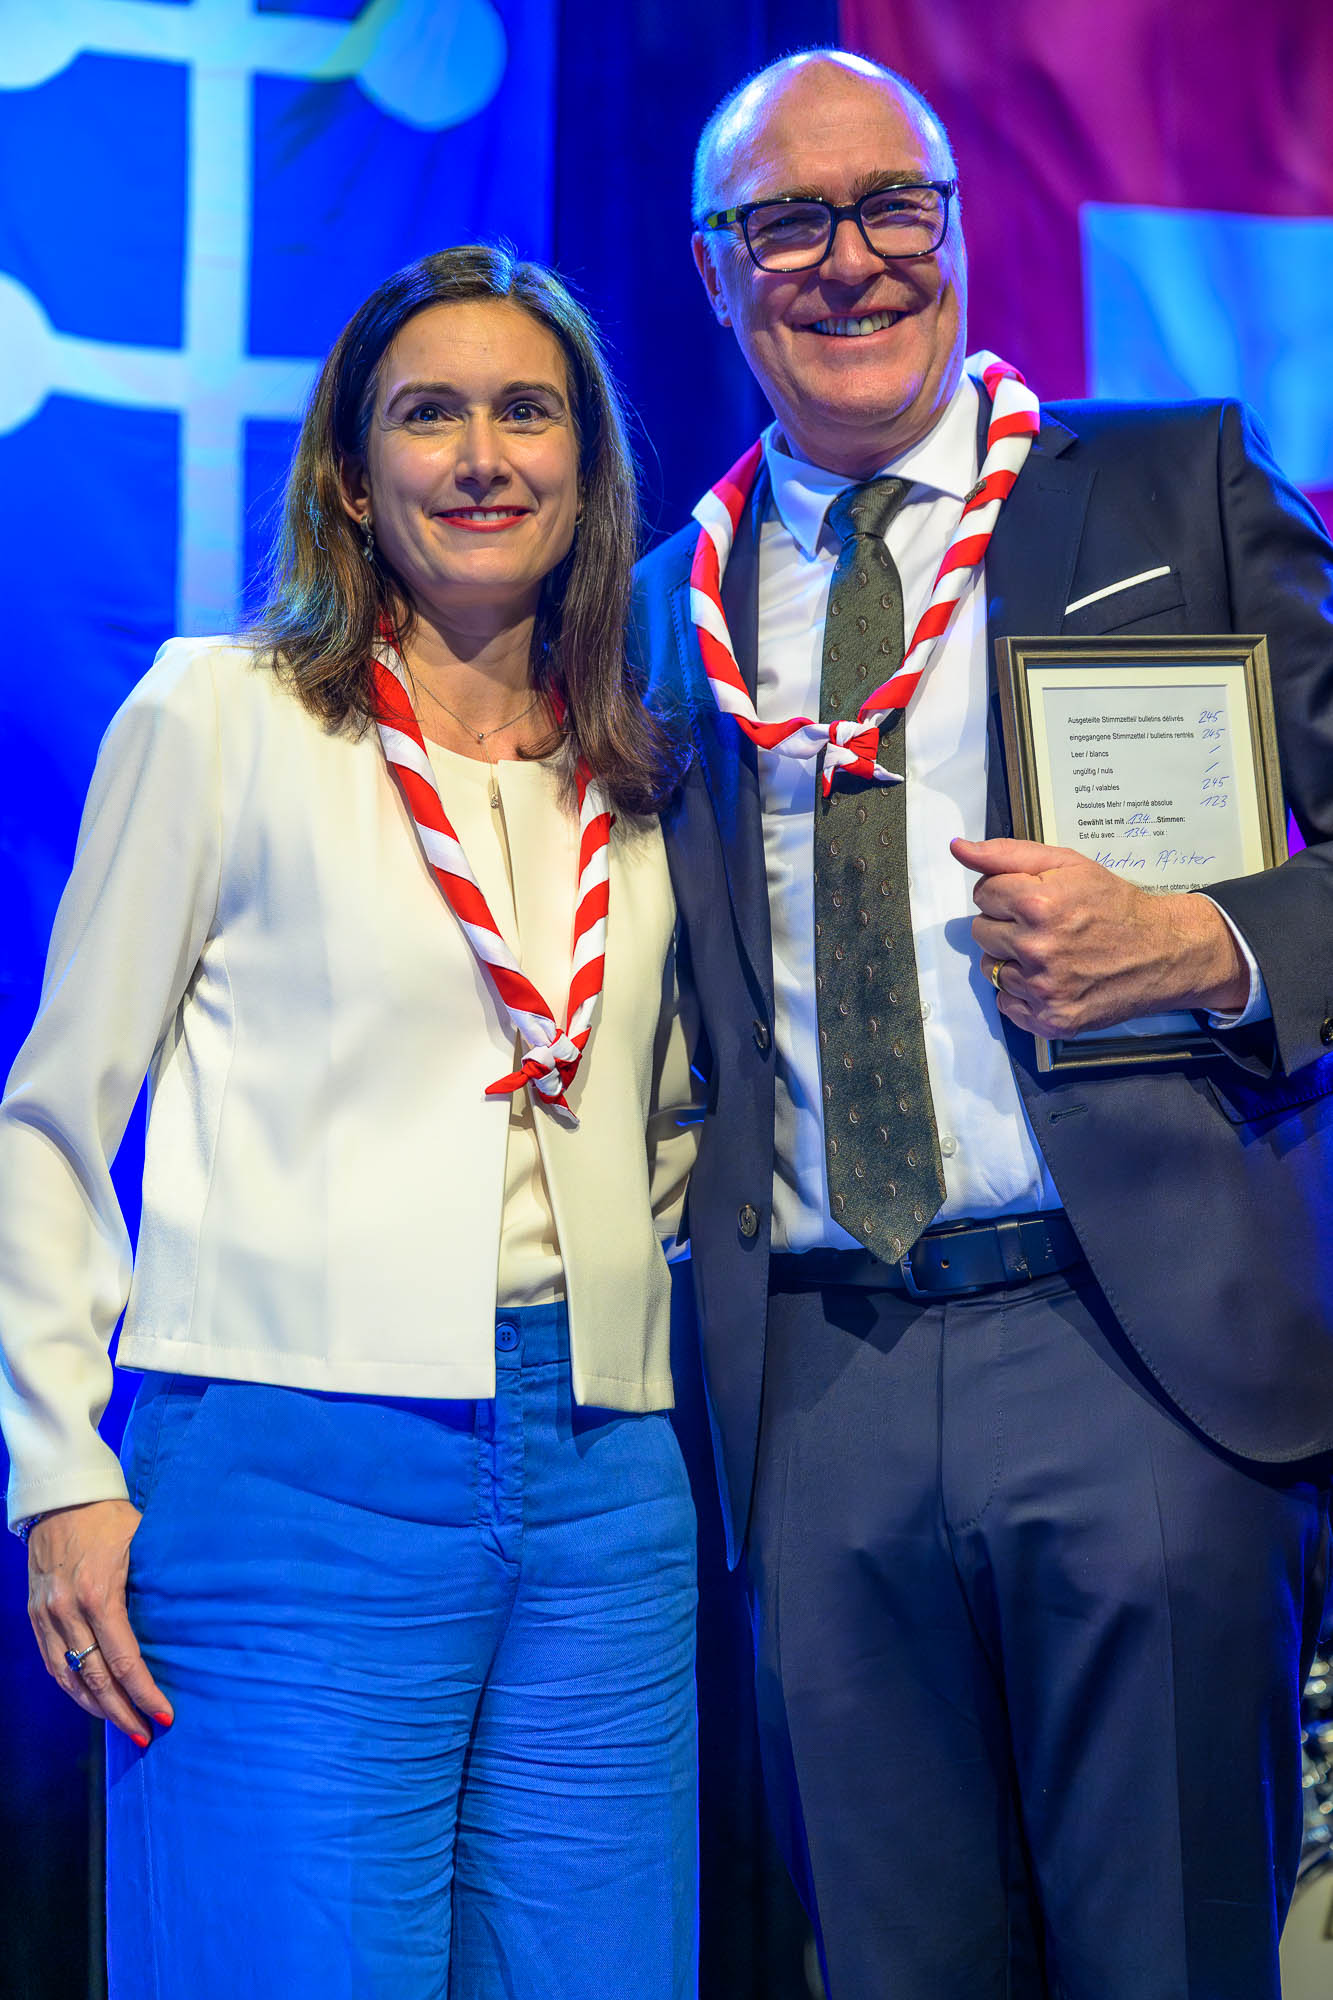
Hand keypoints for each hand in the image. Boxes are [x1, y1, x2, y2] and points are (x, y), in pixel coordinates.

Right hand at [27, 1500, 172, 1743]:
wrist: (62, 1496)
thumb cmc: (111, 1516)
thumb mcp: (143, 1541)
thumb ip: (160, 1580)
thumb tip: (196, 1615)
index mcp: (99, 1594)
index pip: (125, 1660)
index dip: (145, 1693)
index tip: (165, 1714)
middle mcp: (67, 1611)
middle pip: (96, 1679)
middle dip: (122, 1712)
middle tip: (146, 1734)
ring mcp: (46, 1615)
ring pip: (69, 1678)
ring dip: (95, 1707)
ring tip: (122, 1724)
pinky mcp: (35, 1615)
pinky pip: (52, 1662)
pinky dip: (72, 1687)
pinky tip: (91, 1699)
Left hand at [950, 836, 1249, 1036]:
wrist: (1162, 953)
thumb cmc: (1113, 904)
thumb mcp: (1067, 864)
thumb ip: (1006, 854)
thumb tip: (958, 848)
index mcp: (1036, 904)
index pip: (983, 894)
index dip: (1007, 893)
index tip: (1034, 898)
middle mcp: (1036, 949)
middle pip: (981, 932)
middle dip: (1006, 925)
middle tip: (1044, 926)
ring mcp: (1043, 989)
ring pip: (991, 969)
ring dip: (1013, 960)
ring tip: (1050, 953)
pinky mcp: (1050, 1019)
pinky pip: (1006, 1004)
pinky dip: (1022, 993)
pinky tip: (1051, 979)